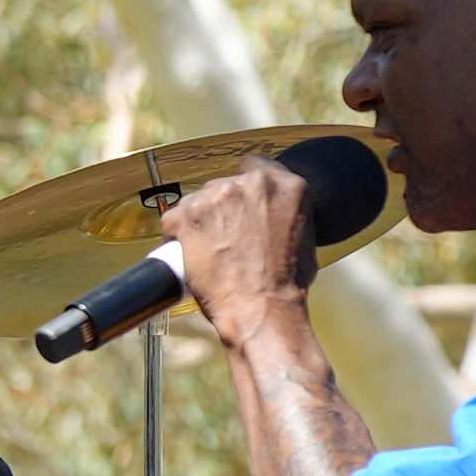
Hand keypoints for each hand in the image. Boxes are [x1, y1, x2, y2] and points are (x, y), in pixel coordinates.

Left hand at [168, 157, 322, 346]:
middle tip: (224, 235)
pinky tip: (186, 253)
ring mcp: (215, 197)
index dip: (243, 189)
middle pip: (223, 185)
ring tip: (207, 249)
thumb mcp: (304, 236)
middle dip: (221, 208)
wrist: (262, 307)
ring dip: (198, 220)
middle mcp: (249, 184)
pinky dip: (174, 235)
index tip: (238, 202)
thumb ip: (286, 213)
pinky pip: (171, 219)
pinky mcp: (187, 216)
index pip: (254, 168)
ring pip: (196, 200)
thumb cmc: (284, 283)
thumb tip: (274, 218)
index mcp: (284, 184)